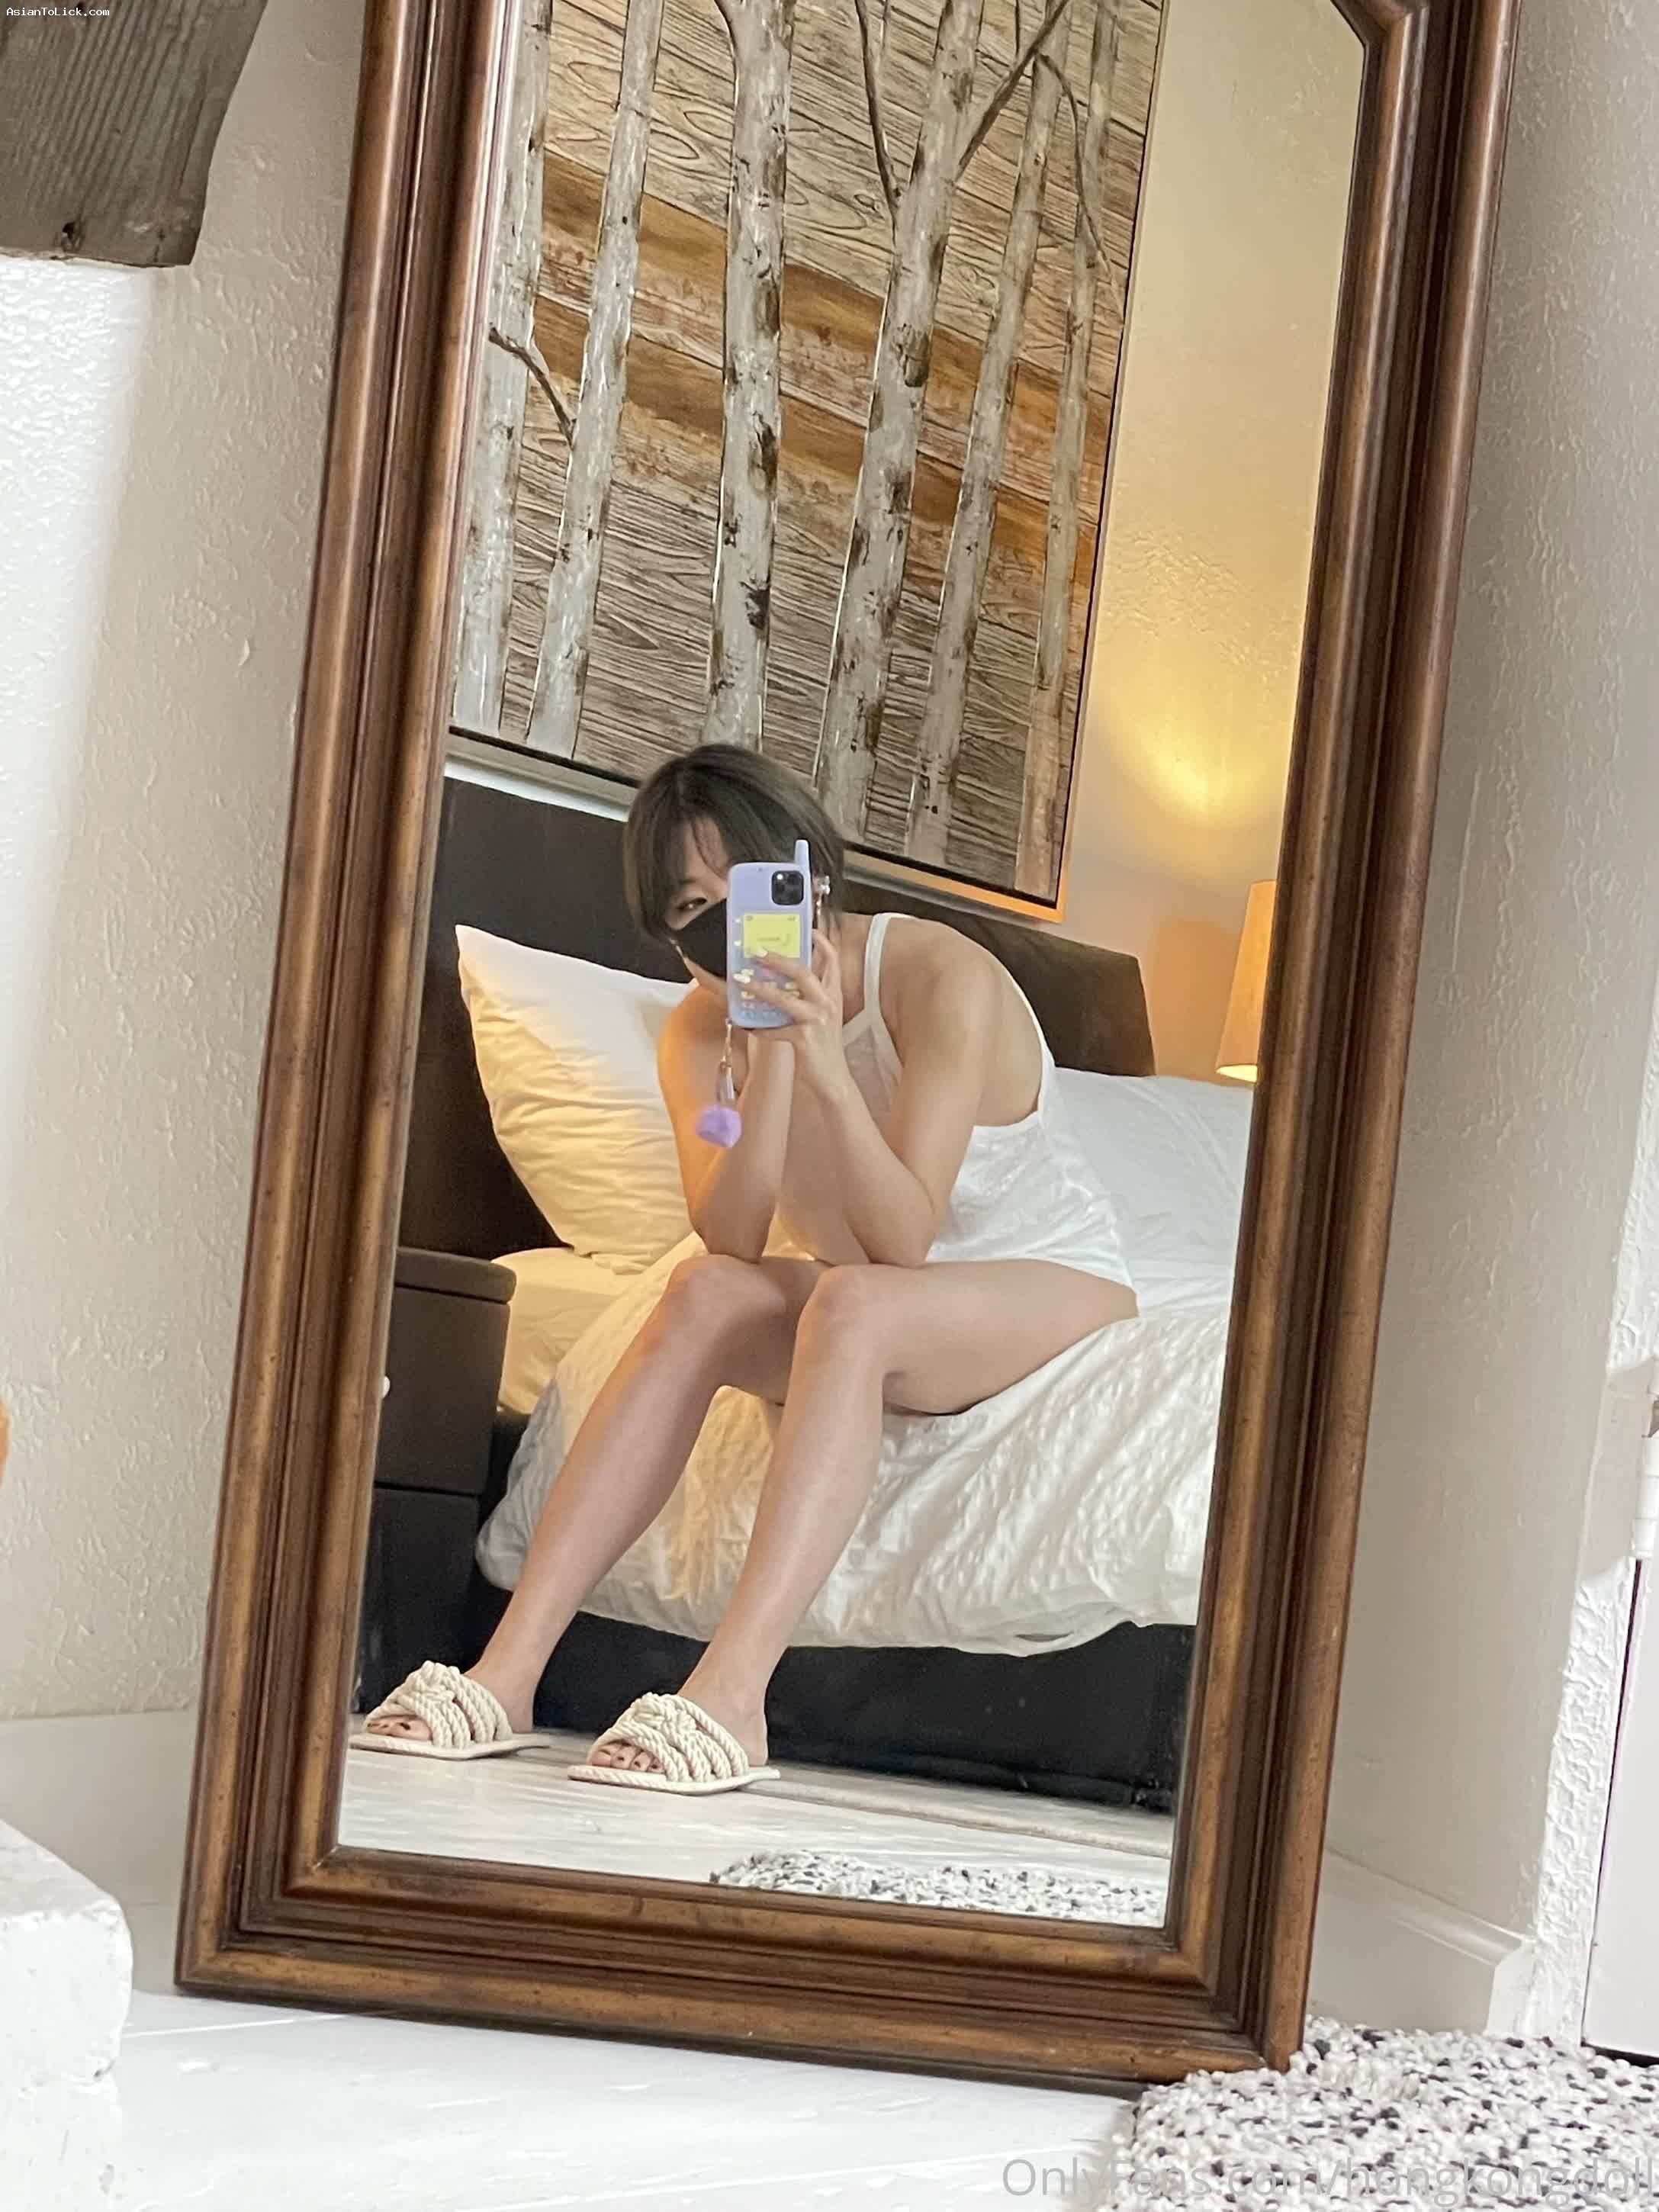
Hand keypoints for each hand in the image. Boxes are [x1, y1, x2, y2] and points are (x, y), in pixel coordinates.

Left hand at [740, 930, 849, 1098]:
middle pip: (803, 971)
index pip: (832, 961)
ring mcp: (816, 1021)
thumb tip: (782, 982)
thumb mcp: (823, 1017)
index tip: (806, 930)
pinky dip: (759, 1027)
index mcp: (833, 996)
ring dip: (760, 988)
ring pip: (784, 998)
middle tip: (757, 950)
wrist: (834, 1079)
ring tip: (742, 980)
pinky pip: (774, 1029)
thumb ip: (808, 998)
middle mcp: (827, 1004)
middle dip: (778, 958)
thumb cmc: (824, 1047)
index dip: (820, 942)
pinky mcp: (804, 1038)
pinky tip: (747, 1025)